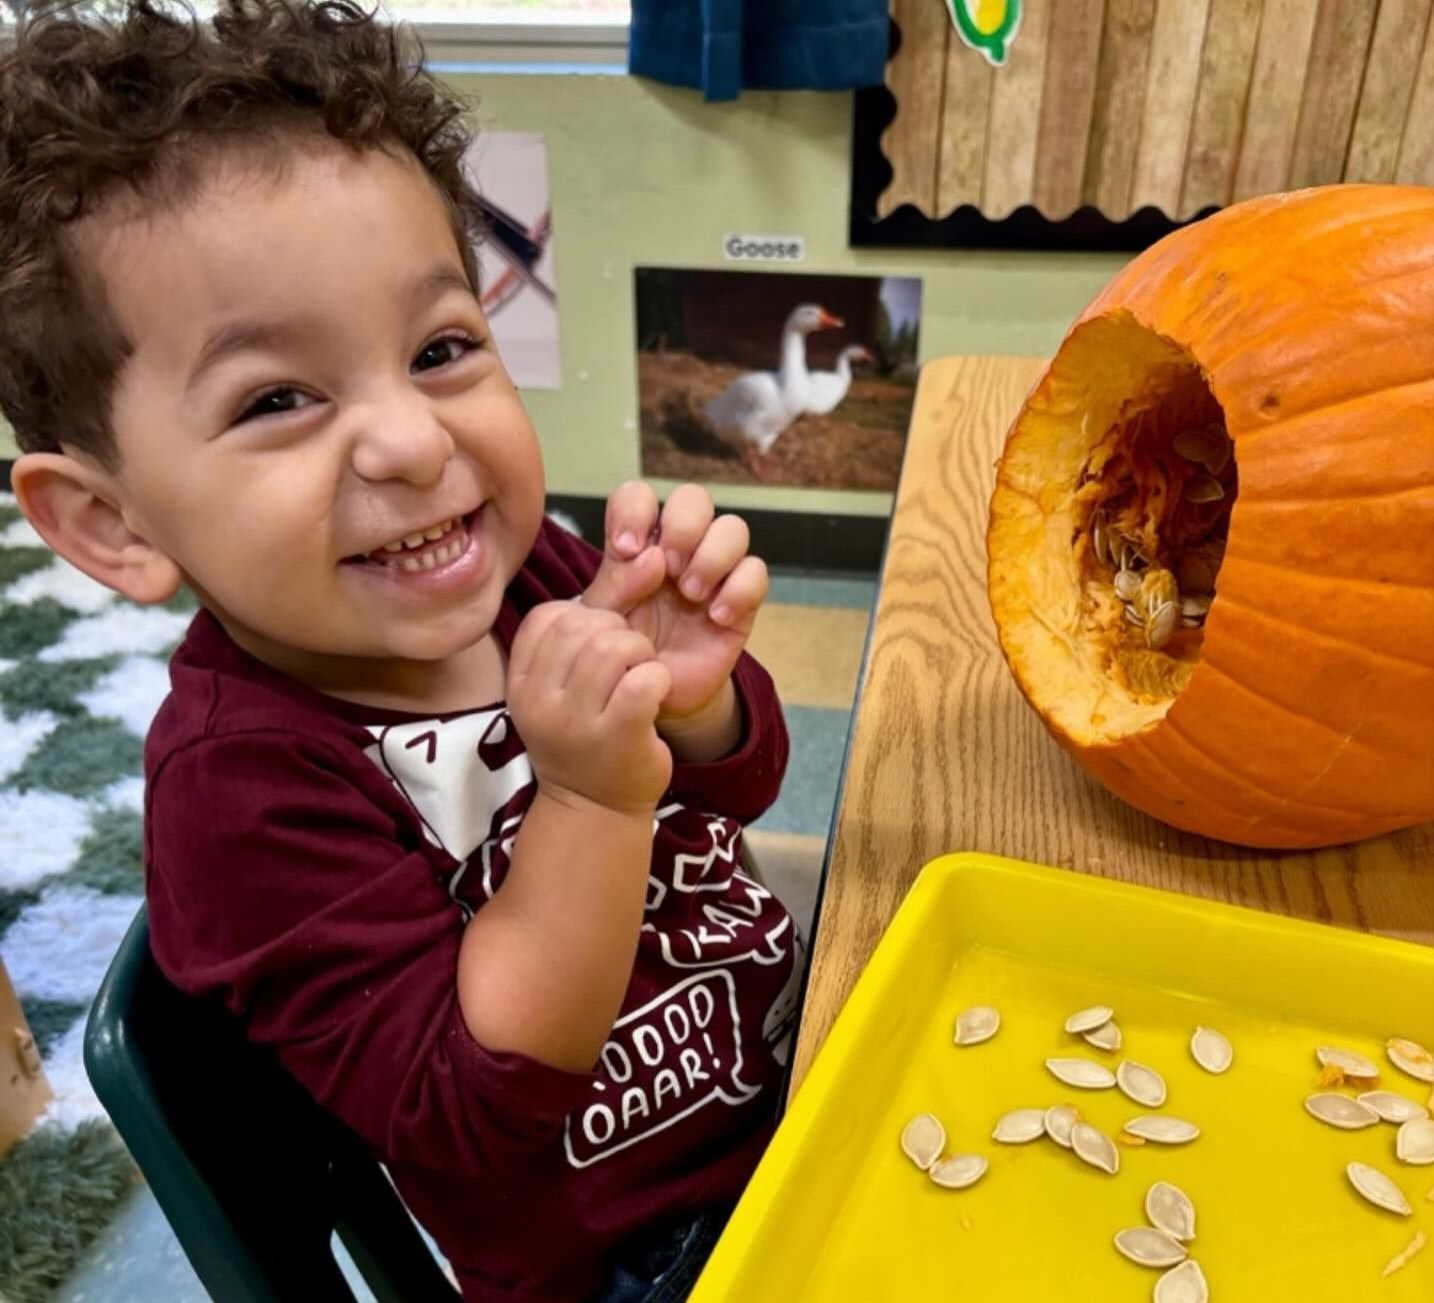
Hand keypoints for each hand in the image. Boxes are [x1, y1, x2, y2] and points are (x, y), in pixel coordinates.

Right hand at [507, 602, 672, 814]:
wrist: (596, 808)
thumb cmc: (587, 732)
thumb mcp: (577, 673)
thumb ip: (608, 607)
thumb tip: (650, 552)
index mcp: (520, 680)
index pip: (549, 616)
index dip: (586, 619)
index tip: (599, 647)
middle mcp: (537, 701)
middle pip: (585, 626)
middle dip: (620, 633)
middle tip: (629, 664)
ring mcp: (573, 723)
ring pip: (615, 647)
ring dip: (642, 655)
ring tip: (642, 678)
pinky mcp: (614, 737)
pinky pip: (643, 681)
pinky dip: (659, 679)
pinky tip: (655, 696)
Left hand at [582, 483, 768, 722]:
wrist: (649, 696)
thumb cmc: (621, 649)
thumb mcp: (603, 619)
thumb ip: (615, 583)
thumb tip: (650, 556)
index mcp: (638, 544)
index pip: (639, 495)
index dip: (635, 510)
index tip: (627, 550)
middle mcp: (679, 549)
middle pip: (694, 498)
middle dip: (683, 526)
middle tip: (668, 568)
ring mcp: (714, 572)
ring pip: (733, 528)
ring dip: (711, 557)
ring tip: (691, 594)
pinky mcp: (741, 601)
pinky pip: (756, 572)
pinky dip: (738, 590)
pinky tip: (716, 618)